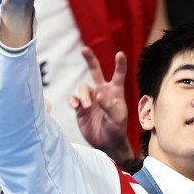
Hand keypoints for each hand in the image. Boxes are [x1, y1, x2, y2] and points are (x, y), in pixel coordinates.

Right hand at [70, 46, 131, 160]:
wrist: (106, 143)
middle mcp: (102, 93)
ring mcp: (90, 100)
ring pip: (82, 88)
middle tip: (84, 49)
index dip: (120, 65)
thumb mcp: (117, 118)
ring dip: (83, 95)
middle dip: (90, 60)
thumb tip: (98, 94)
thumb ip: (108, 106)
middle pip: (95, 72)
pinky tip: (76, 106)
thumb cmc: (117, 130)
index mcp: (115, 93)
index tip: (120, 54)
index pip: (118, 75)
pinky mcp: (80, 108)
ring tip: (85, 106)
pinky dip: (73, 100)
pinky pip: (73, 99)